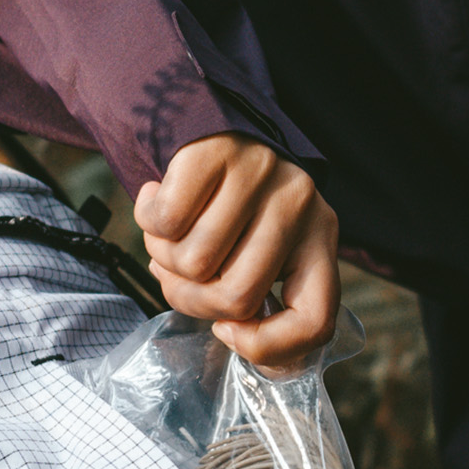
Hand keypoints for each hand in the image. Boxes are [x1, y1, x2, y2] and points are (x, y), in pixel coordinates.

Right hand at [135, 136, 339, 366]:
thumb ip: (258, 296)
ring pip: (194, 263)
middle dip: (191, 300)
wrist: (207, 122)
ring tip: (170, 235)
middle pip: (237, 297)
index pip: (315, 321)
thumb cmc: (230, 208)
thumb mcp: (262, 250)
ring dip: (163, 259)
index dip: (266, 346)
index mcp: (321, 239)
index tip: (227, 331)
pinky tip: (157, 200)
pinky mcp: (216, 152)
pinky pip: (166, 222)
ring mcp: (262, 174)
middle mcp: (301, 204)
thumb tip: (234, 334)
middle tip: (177, 275)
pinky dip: (148, 223)